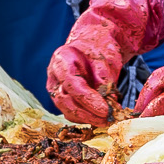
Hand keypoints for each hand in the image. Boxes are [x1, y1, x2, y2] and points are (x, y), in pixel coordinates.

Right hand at [48, 0, 163, 123]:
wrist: (93, 43)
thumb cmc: (99, 47)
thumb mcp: (105, 57)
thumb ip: (105, 77)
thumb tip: (109, 102)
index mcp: (61, 59)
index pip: (72, 84)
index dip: (88, 99)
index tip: (105, 110)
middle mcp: (54, 76)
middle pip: (65, 101)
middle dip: (87, 114)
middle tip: (109, 119)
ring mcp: (57, 89)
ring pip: (68, 111)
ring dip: (88, 119)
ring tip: (109, 120)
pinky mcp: (64, 99)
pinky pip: (73, 113)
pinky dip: (88, 118)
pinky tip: (103, 118)